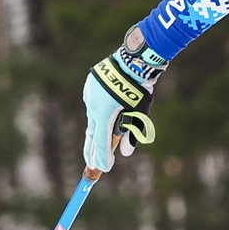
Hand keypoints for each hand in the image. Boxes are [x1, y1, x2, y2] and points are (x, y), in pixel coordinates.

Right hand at [81, 32, 162, 175]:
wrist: (132, 60)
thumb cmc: (139, 88)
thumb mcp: (139, 114)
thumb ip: (130, 134)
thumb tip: (125, 153)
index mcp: (104, 114)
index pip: (101, 142)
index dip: (101, 158)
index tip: (103, 169)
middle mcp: (93, 107)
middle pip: (91, 134)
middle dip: (91, 152)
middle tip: (91, 165)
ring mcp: (89, 96)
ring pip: (93, 118)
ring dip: (97, 129)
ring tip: (99, 142)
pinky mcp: (89, 87)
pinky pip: (93, 104)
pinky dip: (98, 112)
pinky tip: (103, 114)